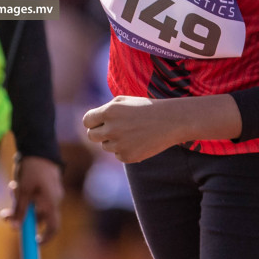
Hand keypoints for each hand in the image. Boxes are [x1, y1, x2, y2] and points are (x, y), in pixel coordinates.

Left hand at [2, 155, 63, 242]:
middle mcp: (55, 198)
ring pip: (35, 204)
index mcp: (52, 202)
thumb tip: (15, 227)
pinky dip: (26, 194)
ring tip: (11, 189)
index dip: (45, 237)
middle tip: (5, 214)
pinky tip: (16, 184)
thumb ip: (19, 210)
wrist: (38, 144)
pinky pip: (37, 195)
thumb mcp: (22, 190)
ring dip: (21, 203)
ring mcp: (52, 190)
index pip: (54, 227)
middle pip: (39, 216)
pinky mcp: (48, 183)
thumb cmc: (32, 168)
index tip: (34, 241)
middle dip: (21, 216)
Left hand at [83, 94, 241, 162]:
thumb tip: (90, 123)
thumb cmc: (146, 108)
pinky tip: (138, 141)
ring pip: (105, 146)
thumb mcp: (123, 102)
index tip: (98, 122)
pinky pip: (117, 155)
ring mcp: (119, 144)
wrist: (171, 121)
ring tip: (131, 132)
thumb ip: (105, 110)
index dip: (92, 122)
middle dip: (99, 133)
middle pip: (91, 136)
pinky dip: (124, 150)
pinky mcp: (128, 157)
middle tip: (111, 129)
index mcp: (109, 111)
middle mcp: (111, 128)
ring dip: (113, 141)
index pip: (87, 121)